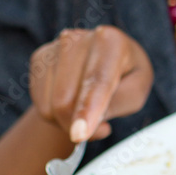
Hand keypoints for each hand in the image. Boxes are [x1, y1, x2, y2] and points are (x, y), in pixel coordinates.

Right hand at [29, 26, 153, 141]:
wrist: (107, 59)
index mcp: (109, 41)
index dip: (87, 111)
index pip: (96, 82)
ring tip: (87, 108)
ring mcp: (54, 48)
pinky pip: (39, 103)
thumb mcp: (136, 92)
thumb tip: (85, 126)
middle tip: (99, 126)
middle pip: (65, 101)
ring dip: (67, 120)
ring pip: (49, 106)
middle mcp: (77, 39)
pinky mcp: (40, 59)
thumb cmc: (126, 76)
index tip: (79, 135)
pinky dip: (55, 113)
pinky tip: (72, 100)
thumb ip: (117, 106)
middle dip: (78, 125)